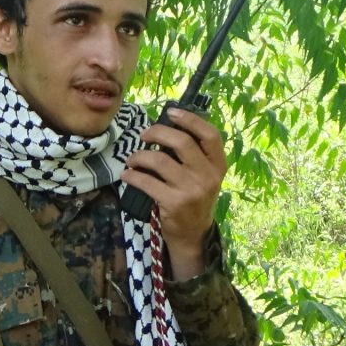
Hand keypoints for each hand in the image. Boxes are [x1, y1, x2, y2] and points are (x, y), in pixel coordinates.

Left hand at [121, 107, 227, 280]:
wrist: (193, 234)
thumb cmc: (195, 198)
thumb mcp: (205, 176)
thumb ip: (194, 155)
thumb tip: (165, 127)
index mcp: (218, 165)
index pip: (210, 135)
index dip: (190, 119)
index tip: (171, 112)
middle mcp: (208, 176)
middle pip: (181, 142)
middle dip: (157, 132)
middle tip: (144, 135)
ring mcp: (191, 190)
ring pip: (159, 160)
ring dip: (139, 156)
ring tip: (132, 159)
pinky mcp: (173, 203)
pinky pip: (146, 181)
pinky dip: (132, 175)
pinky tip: (127, 175)